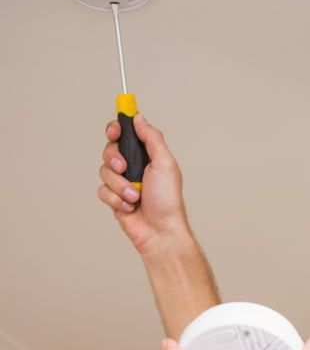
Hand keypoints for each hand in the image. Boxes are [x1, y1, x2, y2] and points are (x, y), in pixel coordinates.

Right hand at [98, 115, 190, 253]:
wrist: (160, 231)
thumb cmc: (167, 201)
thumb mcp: (165, 163)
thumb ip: (152, 138)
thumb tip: (138, 117)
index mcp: (147, 155)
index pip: (126, 133)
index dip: (116, 129)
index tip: (115, 131)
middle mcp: (133, 166)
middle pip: (110, 149)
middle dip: (114, 158)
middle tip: (124, 167)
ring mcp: (122, 182)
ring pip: (104, 171)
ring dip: (119, 185)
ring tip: (135, 197)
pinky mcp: (114, 198)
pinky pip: (102, 190)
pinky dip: (115, 199)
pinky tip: (129, 207)